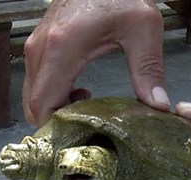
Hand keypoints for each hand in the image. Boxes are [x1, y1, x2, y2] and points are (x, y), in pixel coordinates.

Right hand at [22, 0, 170, 125]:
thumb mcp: (144, 29)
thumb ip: (149, 69)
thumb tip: (157, 106)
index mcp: (62, 47)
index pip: (43, 103)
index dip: (55, 128)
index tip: (79, 138)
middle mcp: (41, 48)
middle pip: (33, 105)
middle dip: (56, 124)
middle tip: (87, 130)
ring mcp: (35, 46)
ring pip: (32, 95)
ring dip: (55, 109)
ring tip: (87, 110)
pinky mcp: (39, 44)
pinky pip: (36, 82)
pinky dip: (52, 96)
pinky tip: (79, 94)